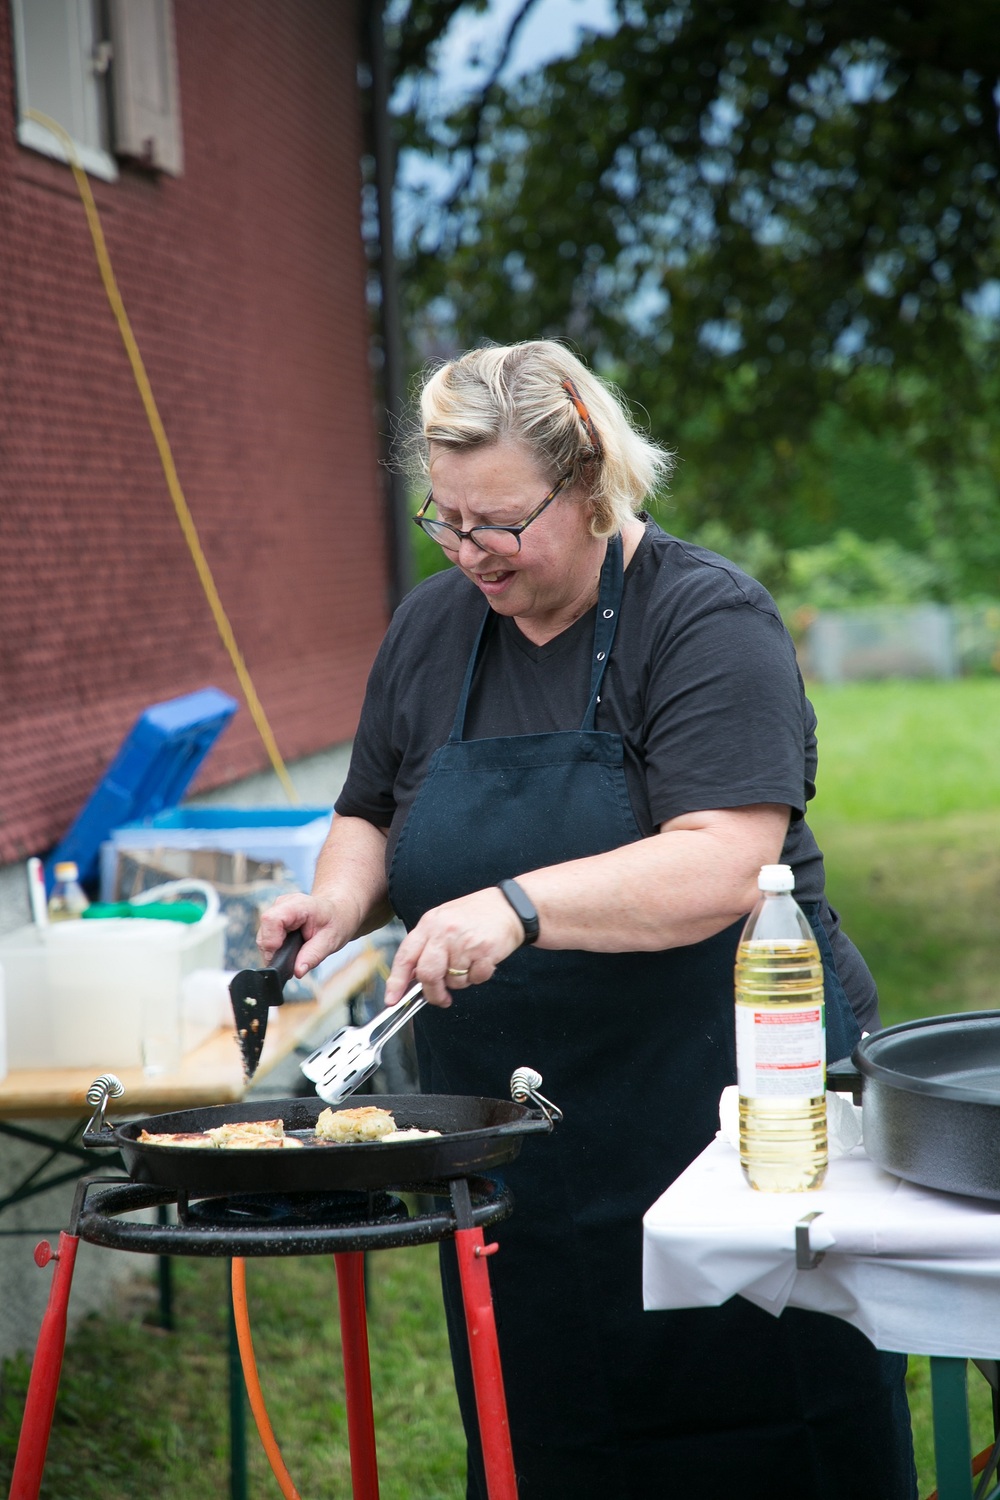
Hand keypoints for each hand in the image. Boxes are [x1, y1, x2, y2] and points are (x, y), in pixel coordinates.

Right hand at [256, 892, 346, 978]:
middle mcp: (283, 904)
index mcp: (298, 905)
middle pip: (264, 931)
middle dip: (274, 952)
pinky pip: (267, 936)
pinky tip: (289, 949)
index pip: (271, 919)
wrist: (337, 911)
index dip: (271, 941)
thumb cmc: (336, 922)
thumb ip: (313, 956)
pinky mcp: (274, 917)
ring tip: (294, 954)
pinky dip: (276, 947)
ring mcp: (277, 909)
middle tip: (293, 961)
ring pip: (263, 936)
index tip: (281, 956)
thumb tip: (297, 971)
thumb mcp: (331, 941)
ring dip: (275, 950)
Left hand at [384, 887, 524, 1007]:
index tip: (391, 999)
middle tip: (440, 998)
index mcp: (429, 923)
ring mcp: (464, 942)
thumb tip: (412, 977)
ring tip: (470, 962)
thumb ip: (427, 945)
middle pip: (427, 974)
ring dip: (461, 981)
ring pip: (453, 980)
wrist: (509, 906)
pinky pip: (475, 979)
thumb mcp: (443, 921)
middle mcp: (444, 932)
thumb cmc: (475, 915)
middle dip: (432, 992)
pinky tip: (483, 960)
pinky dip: (479, 977)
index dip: (396, 981)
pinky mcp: (484, 952)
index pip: (406, 956)